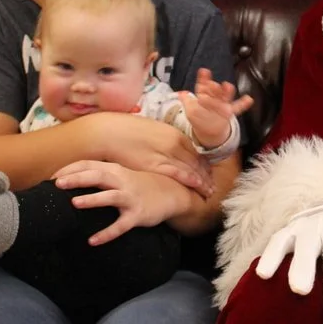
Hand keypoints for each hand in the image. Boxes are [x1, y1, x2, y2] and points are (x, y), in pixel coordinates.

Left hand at [53, 160, 180, 245]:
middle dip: (77, 179)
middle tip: (57, 184)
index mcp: (115, 170)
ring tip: (75, 203)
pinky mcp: (137, 215)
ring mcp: (131, 198)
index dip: (70, 170)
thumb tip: (71, 179)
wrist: (171, 194)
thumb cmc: (139, 185)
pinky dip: (107, 233)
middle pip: (98, 176)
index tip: (51, 177)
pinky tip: (93, 241)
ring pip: (110, 197)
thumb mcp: (121, 175)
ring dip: (93, 200)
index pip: (89, 165)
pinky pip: (121, 225)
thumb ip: (100, 176)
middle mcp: (122, 181)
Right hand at [94, 113, 213, 197]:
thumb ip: (166, 141)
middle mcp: (174, 143)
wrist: (109, 132)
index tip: (210, 175)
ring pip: (191, 168)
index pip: (197, 152)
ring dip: (202, 181)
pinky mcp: (156, 164)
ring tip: (208, 192)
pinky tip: (198, 187)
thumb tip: (174, 149)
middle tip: (213, 188)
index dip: (205, 165)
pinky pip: (178, 173)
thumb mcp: (153, 131)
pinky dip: (190, 180)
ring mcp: (166, 153)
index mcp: (174, 134)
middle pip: (197, 162)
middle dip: (207, 176)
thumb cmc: (128, 131)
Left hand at [178, 68, 253, 149]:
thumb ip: (187, 101)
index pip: (203, 86)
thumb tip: (181, 93)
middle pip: (214, 90)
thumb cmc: (199, 116)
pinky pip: (237, 107)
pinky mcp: (229, 111)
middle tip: (212, 84)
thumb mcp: (190, 109)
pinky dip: (243, 103)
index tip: (204, 71)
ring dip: (226, 91)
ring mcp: (223, 104)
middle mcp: (214, 97)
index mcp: (204, 94)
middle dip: (214, 86)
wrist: (209, 129)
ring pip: (225, 96)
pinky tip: (248, 99)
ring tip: (228, 86)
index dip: (203, 79)